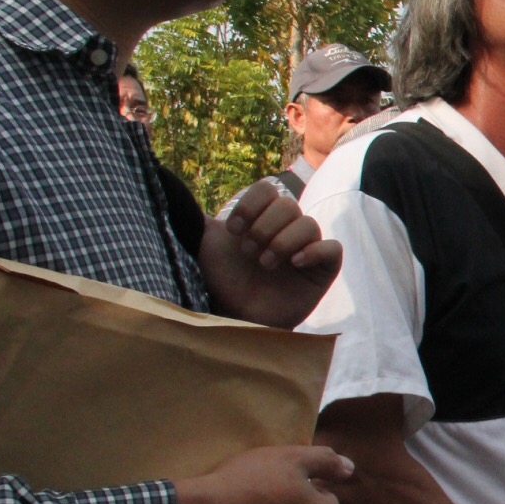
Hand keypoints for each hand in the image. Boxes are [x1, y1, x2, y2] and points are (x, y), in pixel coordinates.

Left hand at [200, 178, 342, 327]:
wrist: (236, 314)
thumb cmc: (223, 280)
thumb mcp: (206, 244)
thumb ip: (200, 219)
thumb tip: (171, 189)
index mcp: (262, 218)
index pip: (268, 189)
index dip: (251, 205)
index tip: (233, 230)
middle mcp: (286, 229)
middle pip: (289, 205)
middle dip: (264, 228)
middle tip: (248, 252)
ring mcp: (307, 248)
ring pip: (309, 225)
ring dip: (282, 242)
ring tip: (265, 264)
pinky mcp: (324, 269)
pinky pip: (333, 248)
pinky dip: (314, 251)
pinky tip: (295, 263)